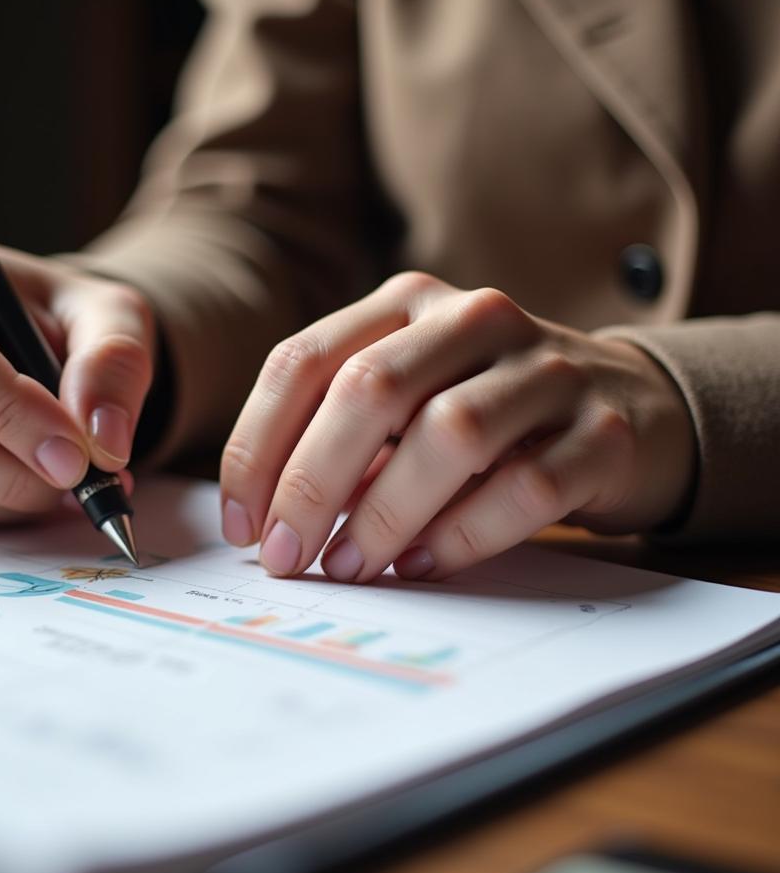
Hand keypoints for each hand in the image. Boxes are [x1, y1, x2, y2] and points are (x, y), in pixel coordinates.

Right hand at [0, 233, 153, 525]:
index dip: (6, 408)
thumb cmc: (71, 322)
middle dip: (7, 469)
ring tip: (66, 476)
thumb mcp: (114, 317)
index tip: (75, 449)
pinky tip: (33, 481)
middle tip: (78, 475)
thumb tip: (104, 438)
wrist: (50, 348)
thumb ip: (116, 362)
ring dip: (7, 496)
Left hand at [220, 272, 694, 581]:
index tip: (242, 524)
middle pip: (370, 389)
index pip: (303, 361)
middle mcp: (474, 319)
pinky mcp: (603, 431)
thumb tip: (268, 518)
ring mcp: (548, 367)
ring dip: (385, 514)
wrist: (630, 409)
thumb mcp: (407, 405)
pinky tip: (423, 565)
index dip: (256, 446)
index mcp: (407, 306)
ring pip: (449, 434)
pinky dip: (462, 535)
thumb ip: (343, 440)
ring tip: (351, 566)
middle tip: (286, 556)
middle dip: (311, 482)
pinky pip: (524, 487)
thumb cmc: (488, 414)